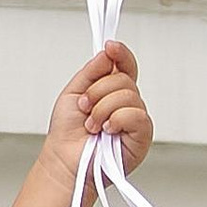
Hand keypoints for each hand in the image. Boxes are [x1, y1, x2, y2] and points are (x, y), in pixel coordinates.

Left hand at [44, 41, 151, 180]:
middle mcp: (126, 103)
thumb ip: (92, 71)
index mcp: (112, 91)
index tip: (110, 47)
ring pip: (128, 95)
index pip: (125, 65)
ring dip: (102, 109)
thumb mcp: (74, 92)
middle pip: (123, 79)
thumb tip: (108, 53)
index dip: (121, 53)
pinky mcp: (142, 136)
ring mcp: (135, 119)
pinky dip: (116, 120)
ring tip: (92, 125)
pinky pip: (136, 115)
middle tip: (85, 107)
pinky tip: (107, 130)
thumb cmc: (68, 133)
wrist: (64, 160)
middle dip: (97, 92)